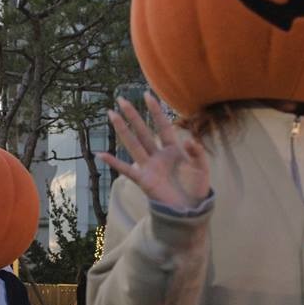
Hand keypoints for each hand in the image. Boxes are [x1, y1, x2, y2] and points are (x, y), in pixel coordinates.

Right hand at [100, 93, 209, 209]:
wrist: (189, 209)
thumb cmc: (196, 188)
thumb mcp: (202, 168)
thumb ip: (197, 152)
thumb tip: (189, 140)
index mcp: (173, 149)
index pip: (163, 125)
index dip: (155, 111)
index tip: (147, 95)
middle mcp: (157, 155)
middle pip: (143, 131)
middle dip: (133, 115)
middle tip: (121, 100)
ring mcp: (148, 166)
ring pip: (133, 144)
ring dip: (122, 130)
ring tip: (112, 115)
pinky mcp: (143, 180)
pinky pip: (126, 169)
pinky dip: (113, 162)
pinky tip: (101, 154)